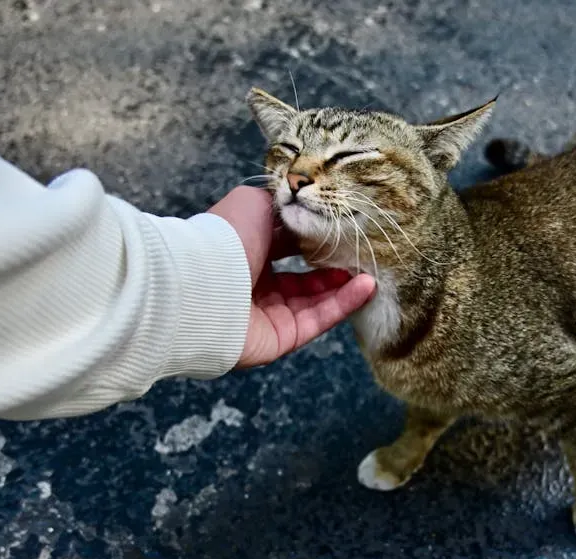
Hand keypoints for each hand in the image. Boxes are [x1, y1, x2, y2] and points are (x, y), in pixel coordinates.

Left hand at [209, 186, 375, 367]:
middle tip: (362, 255)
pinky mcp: (280, 339)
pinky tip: (366, 287)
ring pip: (315, 301)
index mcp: (247, 253)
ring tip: (371, 272)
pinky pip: (317, 321)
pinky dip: (343, 305)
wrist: (205, 282)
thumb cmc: (227, 236)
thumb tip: (301, 206)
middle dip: (333, 268)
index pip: (287, 249)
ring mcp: (268, 315)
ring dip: (344, 287)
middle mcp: (257, 286)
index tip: (343, 231)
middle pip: (304, 280)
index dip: (314, 242)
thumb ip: (279, 204)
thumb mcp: (253, 203)